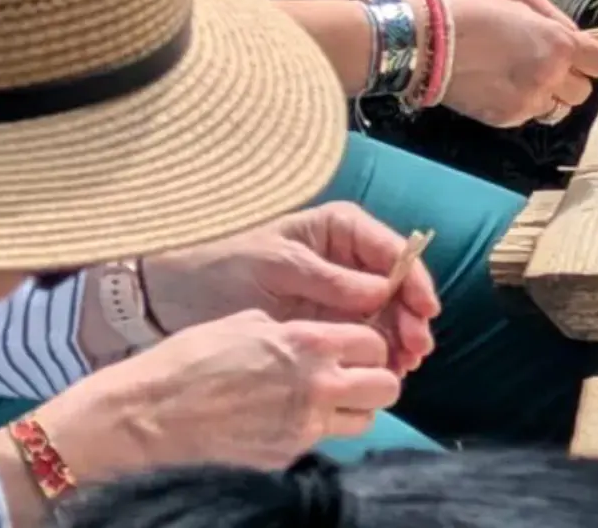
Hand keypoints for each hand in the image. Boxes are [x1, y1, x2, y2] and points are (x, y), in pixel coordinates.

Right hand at [37, 313, 400, 482]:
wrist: (138, 420)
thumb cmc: (182, 363)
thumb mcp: (241, 323)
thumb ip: (288, 329)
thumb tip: (308, 335)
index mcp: (307, 342)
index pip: (374, 342)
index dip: (369, 346)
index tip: (356, 349)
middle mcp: (316, 385)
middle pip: (386, 385)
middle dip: (375, 380)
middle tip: (351, 379)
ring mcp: (302, 428)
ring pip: (363, 421)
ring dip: (352, 411)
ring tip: (323, 405)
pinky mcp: (283, 460)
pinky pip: (322, 446)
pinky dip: (316, 436)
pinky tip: (286, 426)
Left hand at [138, 204, 439, 375]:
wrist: (173, 292)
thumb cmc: (224, 265)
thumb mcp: (277, 267)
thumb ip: (330, 280)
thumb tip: (382, 293)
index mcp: (342, 229)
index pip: (395, 252)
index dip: (415, 282)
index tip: (424, 313)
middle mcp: (349, 257)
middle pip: (398, 285)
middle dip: (411, 318)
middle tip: (415, 352)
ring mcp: (339, 290)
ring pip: (386, 313)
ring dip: (399, 339)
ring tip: (403, 368)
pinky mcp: (325, 320)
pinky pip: (361, 333)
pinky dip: (376, 351)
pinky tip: (382, 369)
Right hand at [441, 0, 597, 130]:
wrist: (428, 41)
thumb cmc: (475, 9)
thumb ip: (556, 21)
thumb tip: (577, 37)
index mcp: (559, 44)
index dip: (590, 57)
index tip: (578, 52)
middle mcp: (550, 76)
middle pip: (583, 91)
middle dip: (571, 78)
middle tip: (548, 64)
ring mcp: (528, 101)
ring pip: (559, 108)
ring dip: (550, 94)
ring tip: (526, 77)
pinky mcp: (505, 118)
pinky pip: (529, 115)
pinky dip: (524, 103)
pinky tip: (503, 86)